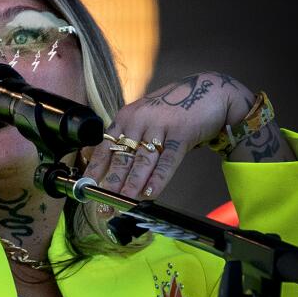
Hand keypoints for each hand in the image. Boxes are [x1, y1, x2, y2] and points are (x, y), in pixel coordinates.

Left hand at [78, 71, 253, 200]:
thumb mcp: (146, 118)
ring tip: (123, 204)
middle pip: (121, 158)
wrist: (210, 91)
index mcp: (126, 118)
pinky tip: (150, 193)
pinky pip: (168, 160)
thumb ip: (132, 138)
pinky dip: (158, 178)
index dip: (95, 170)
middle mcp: (139, 121)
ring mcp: (160, 126)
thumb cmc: (175, 109)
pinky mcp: (182, 132)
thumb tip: (116, 169)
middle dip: (112, 185)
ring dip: (132, 185)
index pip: (104, 147)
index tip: (87, 188)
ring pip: (142, 161)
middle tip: (105, 205)